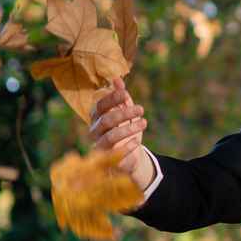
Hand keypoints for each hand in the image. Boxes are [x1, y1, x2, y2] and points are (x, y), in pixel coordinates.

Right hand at [87, 76, 154, 190]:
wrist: (129, 156)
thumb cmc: (125, 130)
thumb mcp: (125, 112)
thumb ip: (121, 97)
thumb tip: (117, 78)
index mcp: (97, 118)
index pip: (99, 106)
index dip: (111, 99)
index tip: (125, 94)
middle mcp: (95, 132)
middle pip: (106, 120)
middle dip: (124, 113)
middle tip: (141, 109)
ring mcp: (100, 147)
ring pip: (110, 137)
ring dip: (128, 128)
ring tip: (144, 123)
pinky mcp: (109, 161)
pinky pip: (116, 155)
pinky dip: (127, 147)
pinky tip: (137, 142)